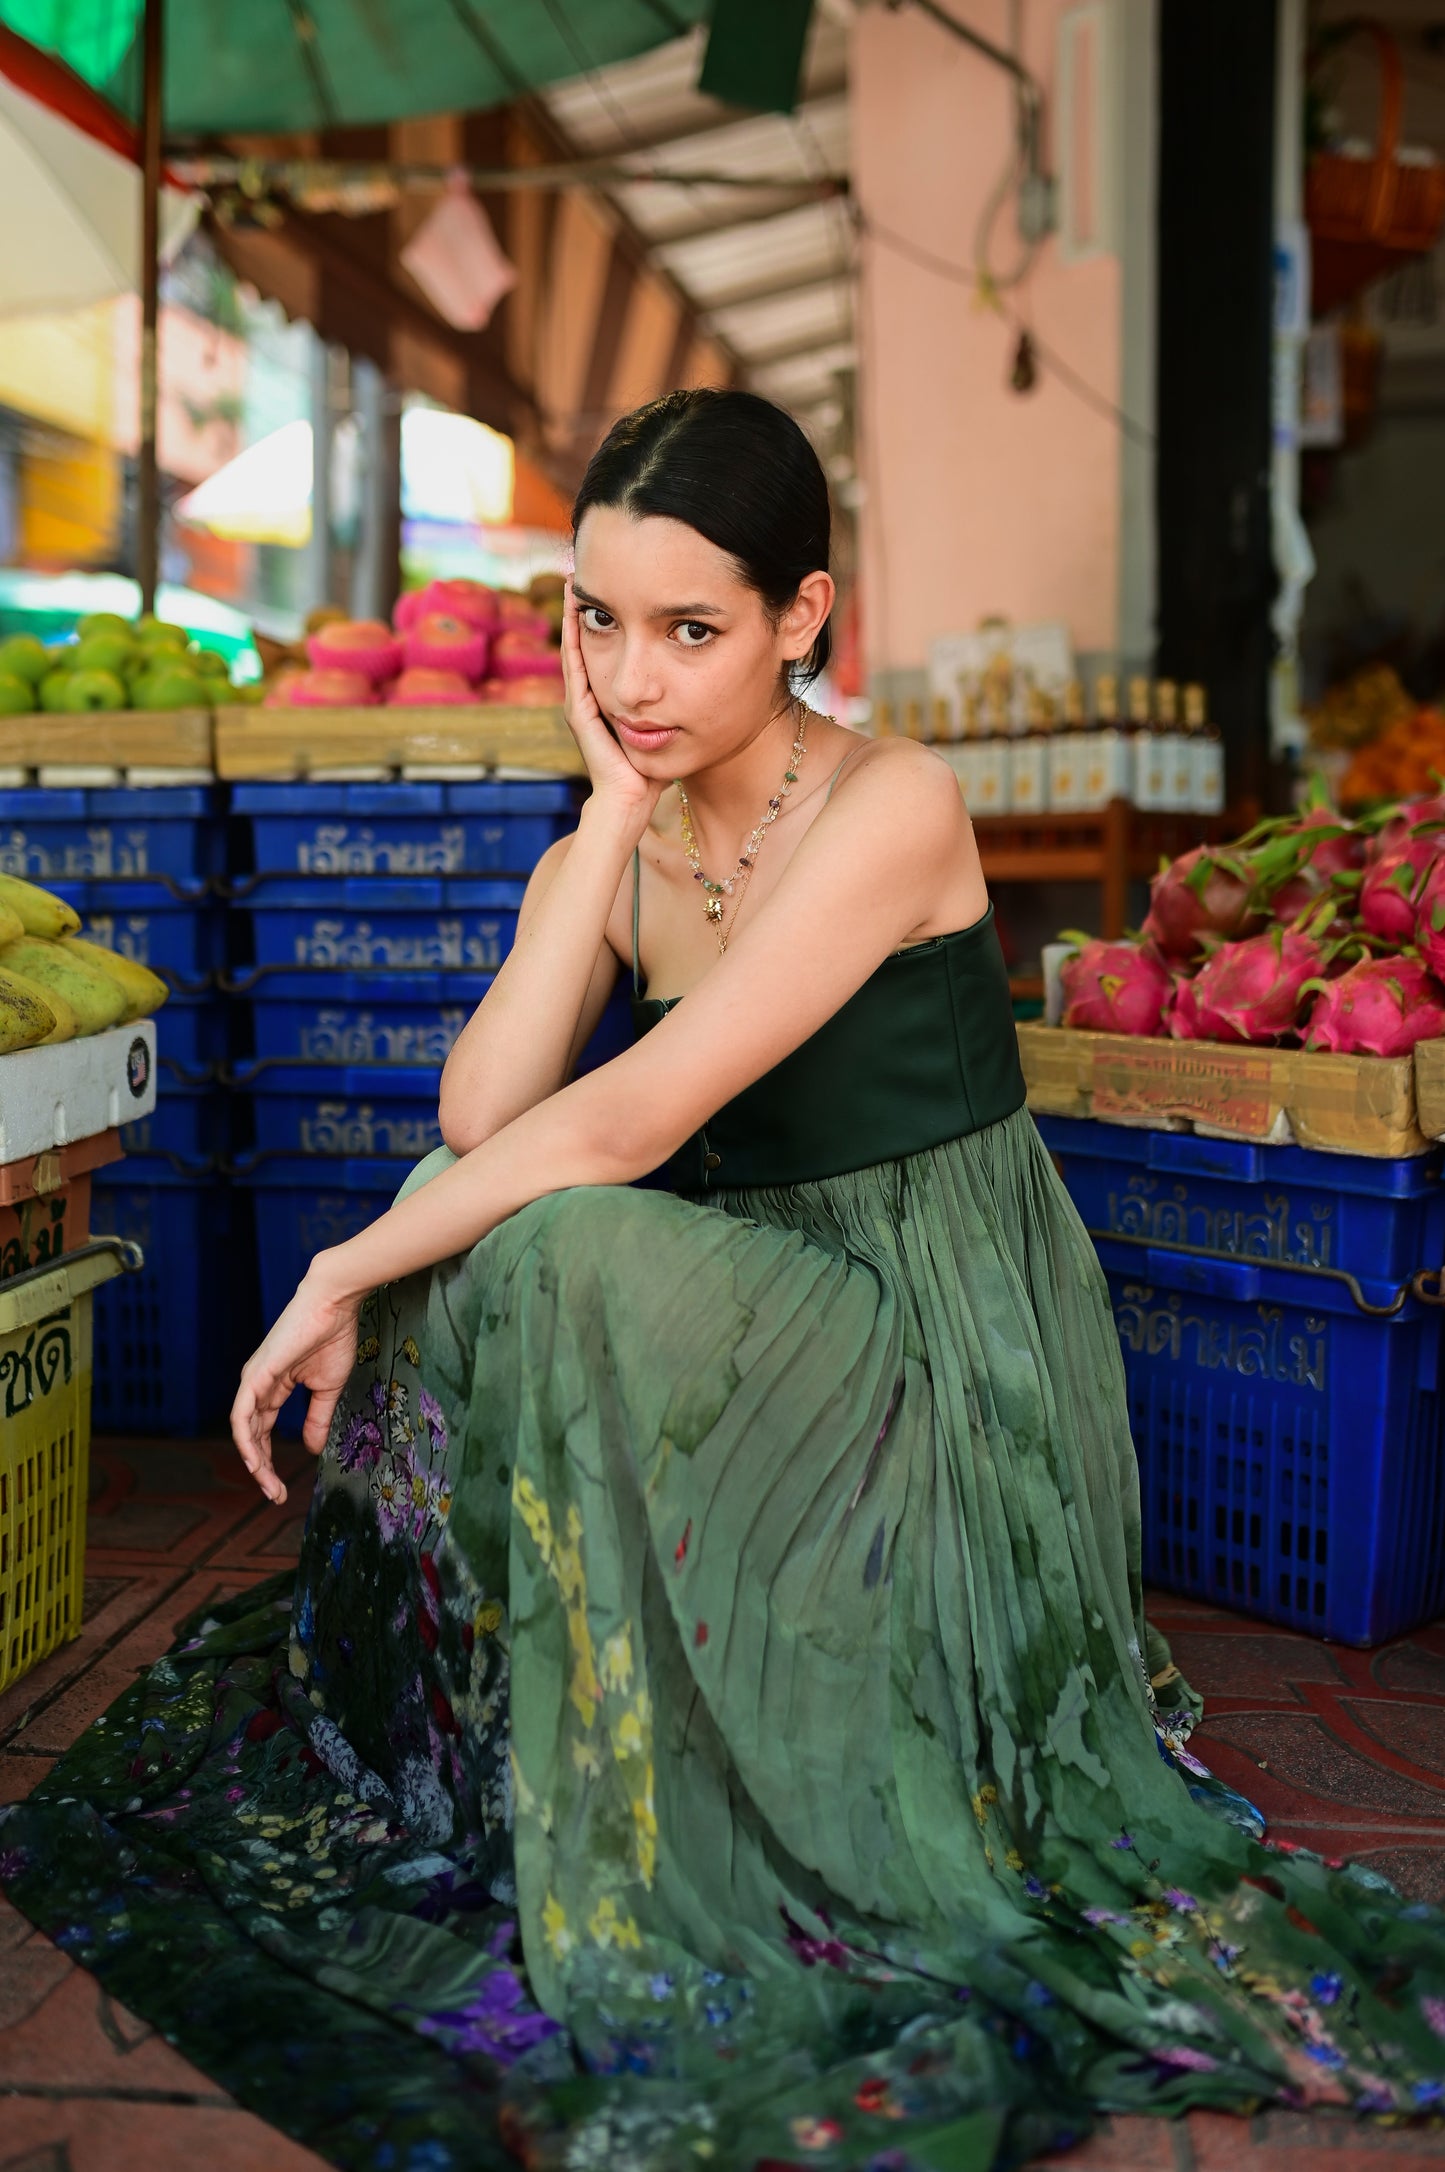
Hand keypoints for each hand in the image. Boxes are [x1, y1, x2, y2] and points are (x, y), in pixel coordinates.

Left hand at [230, 1259, 361, 1502]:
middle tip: (275, 1496)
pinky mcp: (256, 1375)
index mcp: (272, 1388)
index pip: (263, 1431)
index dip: (271, 1461)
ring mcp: (254, 1380)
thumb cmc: (332, 1337)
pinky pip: (243, 1415)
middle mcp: (257, 1386)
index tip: (282, 1489)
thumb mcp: (327, 1388)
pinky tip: (255, 1462)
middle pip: (252, 1436)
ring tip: (268, 1486)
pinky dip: (246, 1440)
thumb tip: (312, 1449)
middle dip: (263, 1470)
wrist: (333, 1304)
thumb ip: (317, 1418)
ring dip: (254, 1462)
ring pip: (245, 1430)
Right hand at [561, 579, 664, 836]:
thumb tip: (714, 680)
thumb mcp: (669, 728)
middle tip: (587, 567)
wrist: (629, 804)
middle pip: (590, 641)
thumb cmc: (651, 775)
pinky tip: (577, 610)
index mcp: (610, 698)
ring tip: (576, 580)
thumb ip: (678, 705)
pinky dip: (574, 636)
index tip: (617, 583)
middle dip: (592, 606)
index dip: (612, 616)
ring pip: (577, 647)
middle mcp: (591, 696)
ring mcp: (580, 702)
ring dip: (576, 614)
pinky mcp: (579, 711)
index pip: (607, 647)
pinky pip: (576, 665)